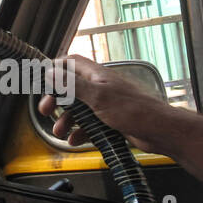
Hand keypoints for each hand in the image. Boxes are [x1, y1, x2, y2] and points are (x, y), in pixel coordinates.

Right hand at [37, 55, 172, 152]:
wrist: (159, 131)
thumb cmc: (135, 110)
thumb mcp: (98, 97)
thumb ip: (73, 85)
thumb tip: (53, 72)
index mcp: (98, 75)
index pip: (71, 63)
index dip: (56, 68)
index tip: (43, 79)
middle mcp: (101, 87)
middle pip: (71, 88)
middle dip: (57, 100)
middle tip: (46, 110)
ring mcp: (106, 104)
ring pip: (79, 109)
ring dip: (67, 120)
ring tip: (60, 131)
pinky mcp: (111, 120)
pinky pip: (90, 124)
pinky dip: (81, 131)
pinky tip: (76, 139)